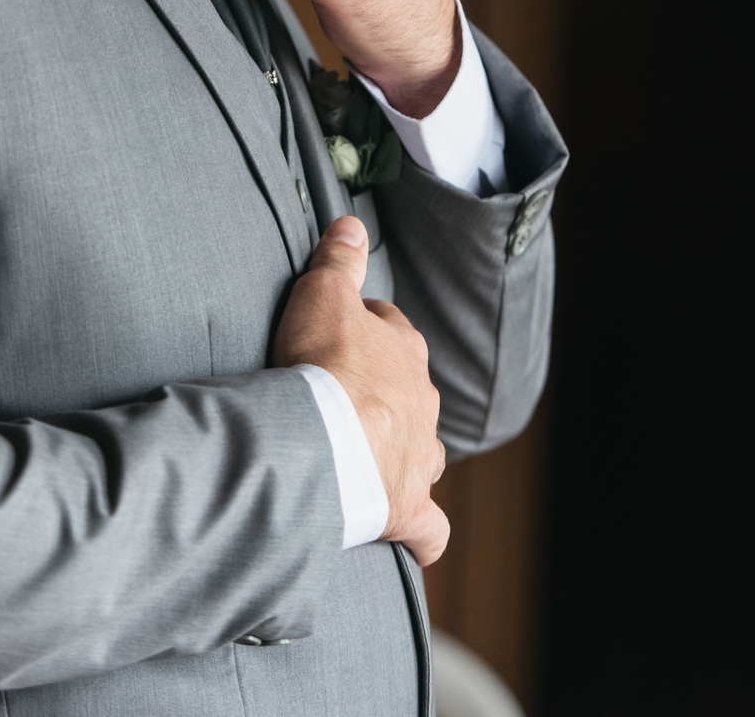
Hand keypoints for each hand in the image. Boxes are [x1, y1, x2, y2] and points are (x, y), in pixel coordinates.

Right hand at [274, 216, 448, 564]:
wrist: (325, 440)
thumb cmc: (323, 364)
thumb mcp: (322, 294)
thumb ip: (338, 259)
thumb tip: (352, 224)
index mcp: (404, 352)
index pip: (391, 330)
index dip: (363, 329)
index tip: (337, 333)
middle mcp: (423, 404)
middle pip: (410, 391)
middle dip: (385, 391)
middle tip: (342, 395)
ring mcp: (420, 459)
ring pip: (425, 453)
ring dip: (405, 452)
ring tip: (369, 456)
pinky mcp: (409, 509)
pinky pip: (431, 528)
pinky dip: (424, 530)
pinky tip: (410, 531)